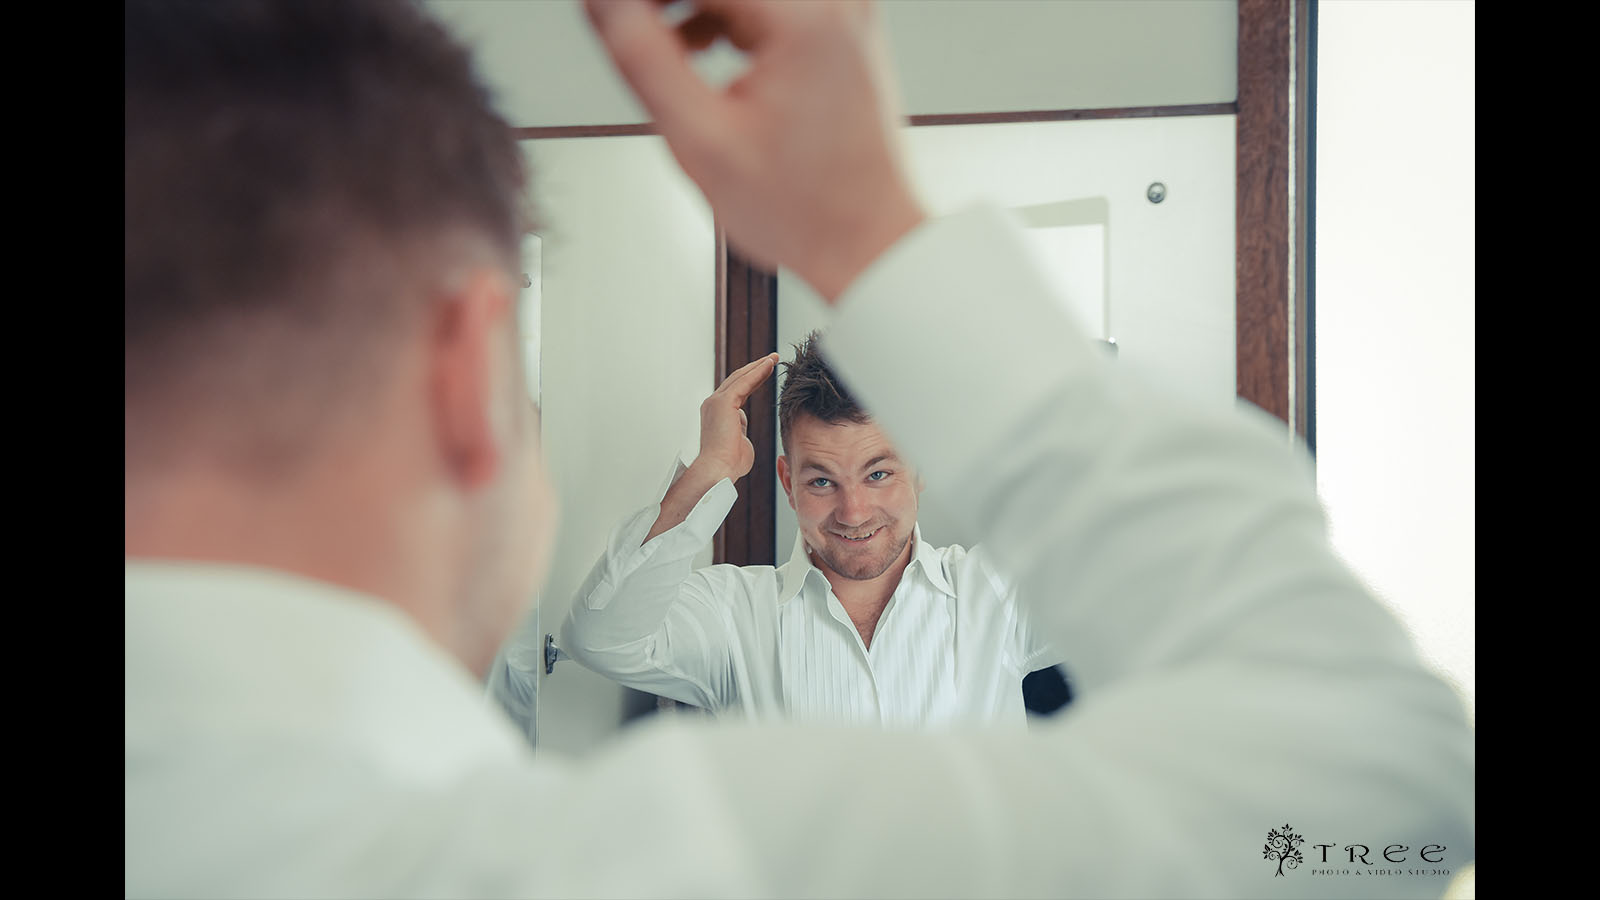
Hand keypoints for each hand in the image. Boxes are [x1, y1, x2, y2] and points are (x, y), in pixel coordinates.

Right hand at [584, 0, 927, 301]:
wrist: (867, 243)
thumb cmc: (806, 211)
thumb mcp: (700, 139)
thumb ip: (643, 58)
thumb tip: (605, 7)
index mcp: (806, 19)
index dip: (646, 2)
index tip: (612, 16)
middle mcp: (835, 5)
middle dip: (671, 7)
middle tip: (634, 33)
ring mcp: (845, 16)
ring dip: (696, 6)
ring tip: (667, 52)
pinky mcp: (842, 33)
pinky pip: (771, 4)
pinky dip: (729, 16)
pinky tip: (703, 54)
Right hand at [693, 352, 779, 481]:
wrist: (719, 470)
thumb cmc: (730, 463)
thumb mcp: (738, 443)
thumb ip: (740, 431)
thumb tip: (742, 428)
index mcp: (717, 414)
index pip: (737, 391)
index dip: (752, 380)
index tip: (766, 371)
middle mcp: (713, 404)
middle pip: (737, 379)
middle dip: (755, 368)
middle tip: (772, 358)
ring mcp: (716, 402)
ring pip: (740, 377)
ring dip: (758, 366)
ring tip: (774, 357)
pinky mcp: (723, 402)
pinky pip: (744, 382)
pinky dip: (757, 372)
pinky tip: (769, 364)